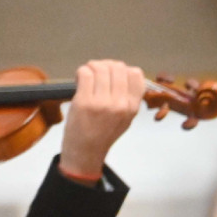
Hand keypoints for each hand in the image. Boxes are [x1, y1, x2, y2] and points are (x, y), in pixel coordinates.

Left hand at [59, 60, 144, 180]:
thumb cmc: (104, 134)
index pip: (136, 74)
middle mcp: (120, 103)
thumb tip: (122, 74)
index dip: (124, 69)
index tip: (114, 74)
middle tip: (97, 72)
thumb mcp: (127, 118)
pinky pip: (85, 74)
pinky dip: (82, 71)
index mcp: (132, 106)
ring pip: (101, 68)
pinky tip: (80, 79)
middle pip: (118, 67)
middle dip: (106, 65)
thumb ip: (129, 98)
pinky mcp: (84, 102)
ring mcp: (102, 102)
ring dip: (92, 66)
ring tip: (87, 74)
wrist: (86, 151)